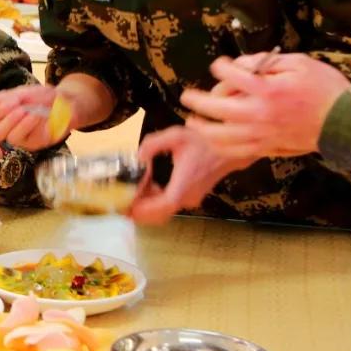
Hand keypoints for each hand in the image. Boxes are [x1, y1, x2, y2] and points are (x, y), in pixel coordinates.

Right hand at [0, 85, 61, 150]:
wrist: (67, 101)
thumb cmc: (42, 97)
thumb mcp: (23, 92)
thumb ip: (4, 97)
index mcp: (4, 116)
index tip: (11, 99)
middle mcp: (10, 129)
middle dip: (5, 120)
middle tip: (18, 108)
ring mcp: (23, 138)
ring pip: (11, 138)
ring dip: (19, 124)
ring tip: (29, 112)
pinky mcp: (36, 143)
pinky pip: (30, 138)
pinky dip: (34, 125)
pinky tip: (39, 116)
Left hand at [127, 126, 256, 224]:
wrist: (230, 147)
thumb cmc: (203, 141)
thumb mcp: (176, 136)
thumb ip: (153, 144)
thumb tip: (138, 156)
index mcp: (183, 186)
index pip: (161, 207)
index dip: (143, 210)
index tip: (126, 207)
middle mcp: (187, 198)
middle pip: (159, 214)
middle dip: (138, 211)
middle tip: (119, 204)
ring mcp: (190, 199)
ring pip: (163, 211)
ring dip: (145, 206)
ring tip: (128, 194)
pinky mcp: (190, 197)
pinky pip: (168, 205)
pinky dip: (154, 201)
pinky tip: (144, 187)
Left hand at [179, 53, 350, 158]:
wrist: (345, 121)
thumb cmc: (324, 89)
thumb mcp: (298, 63)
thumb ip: (265, 62)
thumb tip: (242, 65)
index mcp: (266, 90)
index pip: (229, 75)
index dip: (221, 66)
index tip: (220, 64)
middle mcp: (258, 114)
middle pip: (215, 108)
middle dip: (196, 100)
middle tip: (186, 96)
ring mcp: (261, 134)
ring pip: (221, 136)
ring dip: (202, 128)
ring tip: (193, 121)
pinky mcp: (267, 147)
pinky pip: (236, 151)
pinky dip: (221, 146)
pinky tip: (213, 139)